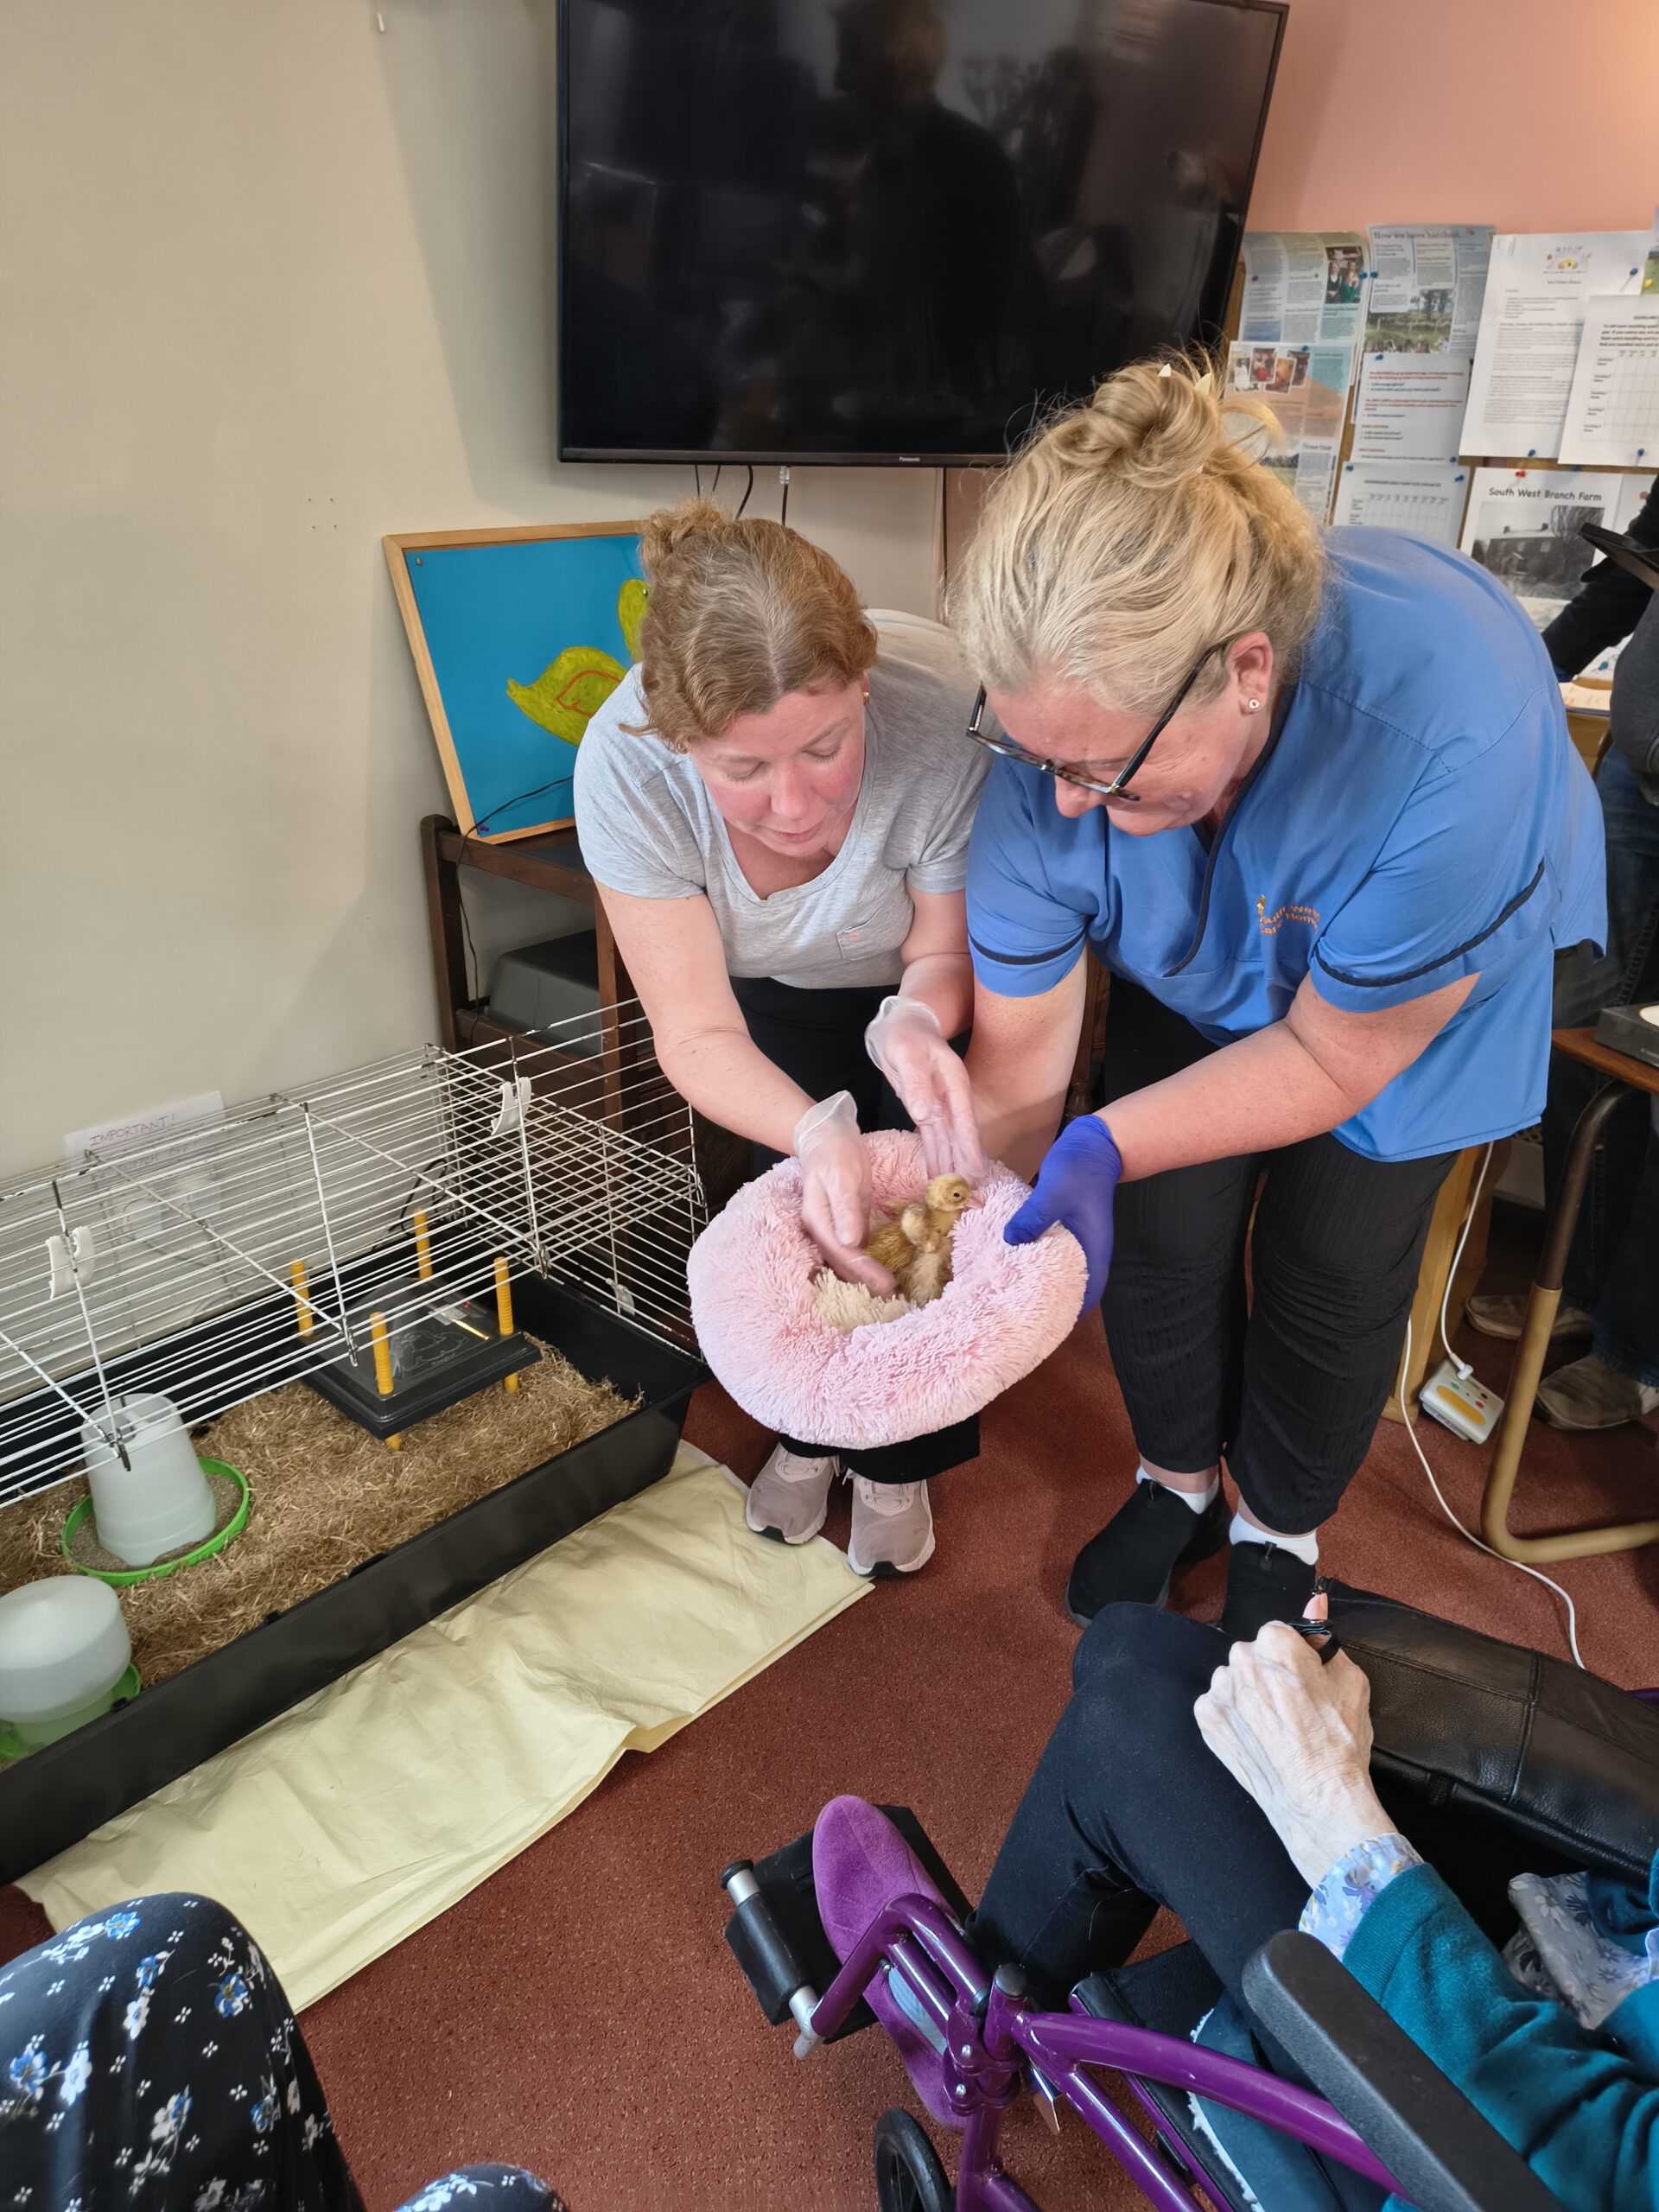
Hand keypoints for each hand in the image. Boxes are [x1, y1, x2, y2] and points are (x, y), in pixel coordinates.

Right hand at [793, 1092, 895, 1294]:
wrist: (826, 1137)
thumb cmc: (834, 1153)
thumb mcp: (841, 1175)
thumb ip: (845, 1208)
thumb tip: (851, 1242)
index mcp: (817, 1219)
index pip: (842, 1252)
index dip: (864, 1270)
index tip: (886, 1284)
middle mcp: (822, 1229)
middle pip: (843, 1263)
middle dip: (866, 1281)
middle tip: (893, 1298)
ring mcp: (833, 1229)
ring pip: (848, 1260)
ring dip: (866, 1277)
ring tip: (890, 1293)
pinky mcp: (846, 1225)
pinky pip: (856, 1250)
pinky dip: (869, 1263)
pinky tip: (884, 1271)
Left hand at [864, 997, 986, 1182]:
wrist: (901, 1026)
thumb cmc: (906, 1035)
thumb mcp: (908, 1053)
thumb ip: (916, 1081)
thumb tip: (924, 1113)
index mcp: (953, 1083)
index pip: (963, 1119)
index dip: (969, 1147)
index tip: (975, 1171)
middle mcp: (951, 1098)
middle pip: (960, 1137)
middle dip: (965, 1165)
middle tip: (971, 1195)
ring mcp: (941, 1106)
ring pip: (948, 1142)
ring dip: (951, 1166)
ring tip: (955, 1194)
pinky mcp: (928, 1112)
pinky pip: (934, 1139)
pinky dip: (936, 1157)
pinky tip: (937, 1177)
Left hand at [1003, 1113, 1121, 1312]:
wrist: (1092, 1145)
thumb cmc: (1080, 1169)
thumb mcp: (1056, 1191)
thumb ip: (1035, 1216)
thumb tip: (1012, 1241)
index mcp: (1092, 1250)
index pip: (1087, 1294)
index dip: (1069, 1314)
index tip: (1043, 1327)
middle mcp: (1086, 1251)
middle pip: (1070, 1288)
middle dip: (1048, 1302)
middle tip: (1016, 1314)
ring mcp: (1074, 1241)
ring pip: (1056, 1271)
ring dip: (1037, 1281)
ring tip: (1007, 1293)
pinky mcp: (1061, 1230)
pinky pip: (1046, 1252)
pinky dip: (1030, 1260)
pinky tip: (1007, 1261)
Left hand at [1193, 1595, 1391, 1889]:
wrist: (1318, 1799)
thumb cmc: (1339, 1743)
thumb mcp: (1349, 1680)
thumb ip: (1324, 1636)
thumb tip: (1316, 1601)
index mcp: (1276, 1643)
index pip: (1279, 1632)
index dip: (1295, 1656)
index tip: (1305, 1677)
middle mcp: (1242, 1660)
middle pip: (1254, 1654)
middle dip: (1270, 1673)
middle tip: (1294, 1706)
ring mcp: (1221, 1691)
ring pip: (1235, 1679)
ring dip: (1250, 1694)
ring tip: (1277, 1726)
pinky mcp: (1207, 1719)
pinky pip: (1219, 1705)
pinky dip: (1234, 1716)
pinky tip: (1258, 1736)